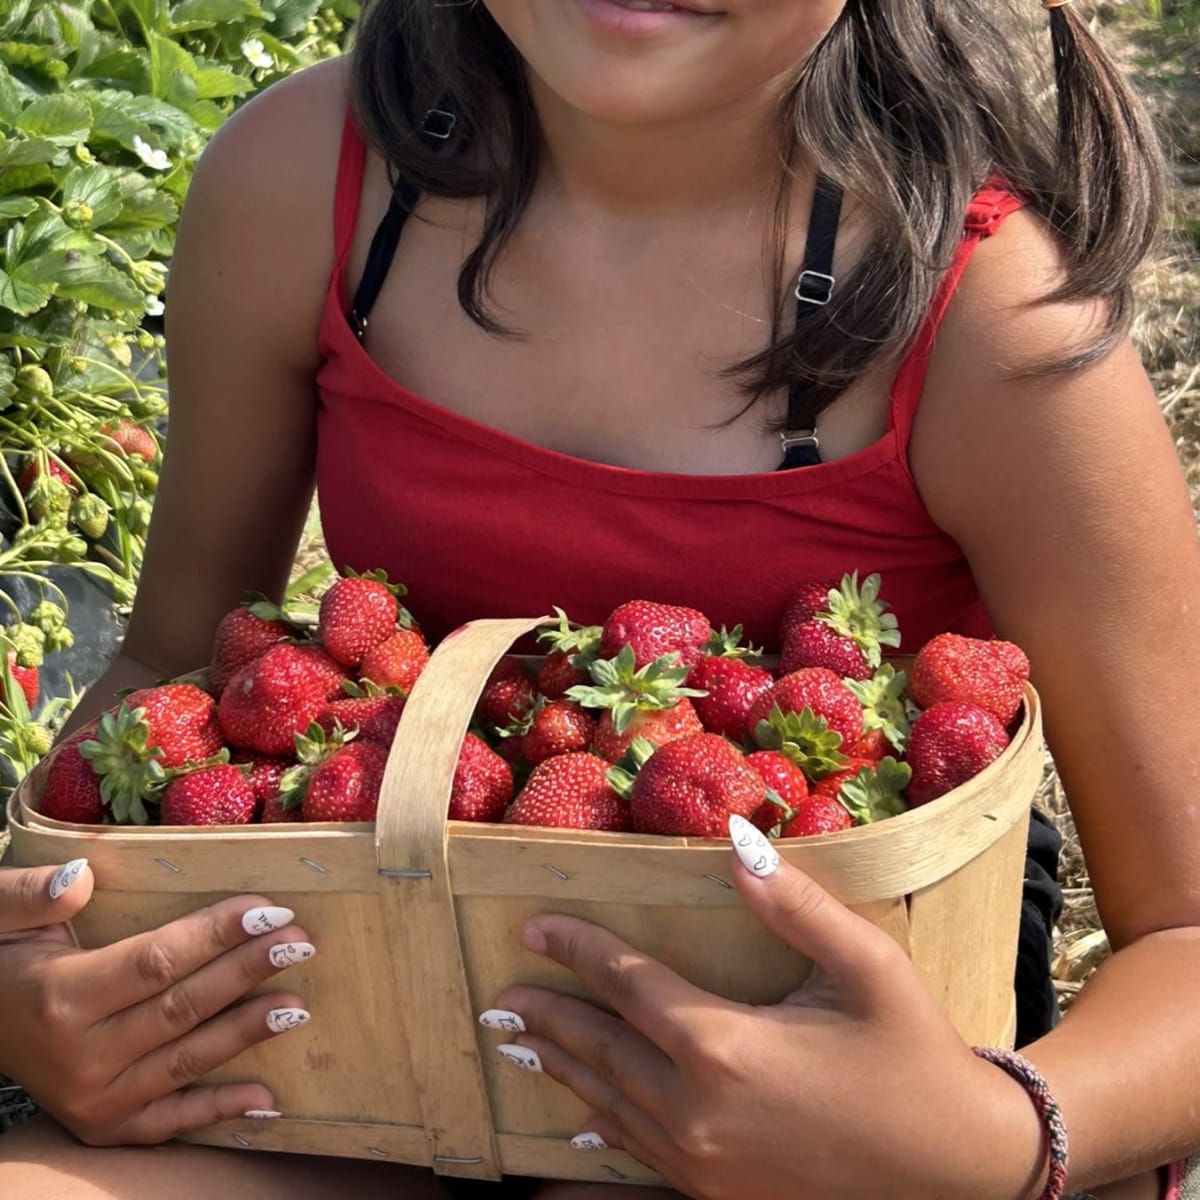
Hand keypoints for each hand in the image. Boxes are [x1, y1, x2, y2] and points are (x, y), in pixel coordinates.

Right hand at [0, 859, 313, 1144]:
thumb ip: (31, 894)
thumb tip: (80, 877)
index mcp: (60, 998)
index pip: (155, 962)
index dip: (215, 935)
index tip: (267, 907)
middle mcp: (79, 1058)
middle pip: (181, 1009)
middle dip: (246, 972)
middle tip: (299, 942)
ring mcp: (91, 1100)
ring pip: (185, 1062)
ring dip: (246, 1032)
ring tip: (298, 1004)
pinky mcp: (102, 1127)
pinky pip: (168, 1123)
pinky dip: (218, 1110)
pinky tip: (267, 1096)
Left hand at [494, 818, 1047, 1199]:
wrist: (961, 1173)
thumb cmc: (916, 1057)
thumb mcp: (866, 965)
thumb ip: (793, 903)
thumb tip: (734, 838)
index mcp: (725, 1046)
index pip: (628, 984)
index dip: (578, 950)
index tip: (534, 926)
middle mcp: (698, 1108)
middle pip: (601, 1048)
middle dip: (548, 1017)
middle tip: (500, 996)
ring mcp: (704, 1163)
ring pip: (610, 1104)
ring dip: (562, 1069)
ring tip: (517, 1044)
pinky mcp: (720, 1195)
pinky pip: (640, 1155)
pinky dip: (603, 1129)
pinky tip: (580, 1125)